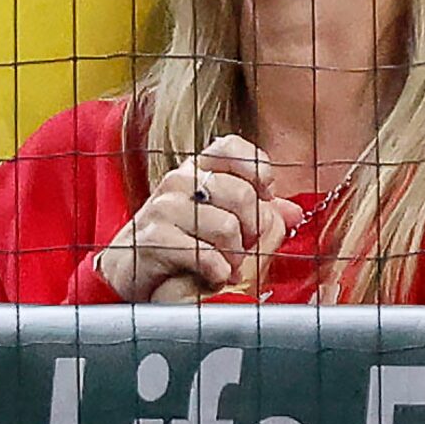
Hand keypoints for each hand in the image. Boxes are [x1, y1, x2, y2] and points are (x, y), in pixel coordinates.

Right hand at [94, 135, 301, 302]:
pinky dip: (217, 270)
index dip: (257, 168)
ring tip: (230, 267)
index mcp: (197, 169)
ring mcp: (164, 207)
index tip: (266, 196)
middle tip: (247, 248)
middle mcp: (179, 180)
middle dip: (253, 229)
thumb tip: (294, 211)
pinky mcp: (153, 238)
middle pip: (239, 193)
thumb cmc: (180, 241)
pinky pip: (203, 254)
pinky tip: (215, 277)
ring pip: (226, 227)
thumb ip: (258, 213)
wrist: (130, 267)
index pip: (230, 146)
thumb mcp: (219, 221)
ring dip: (236, 256)